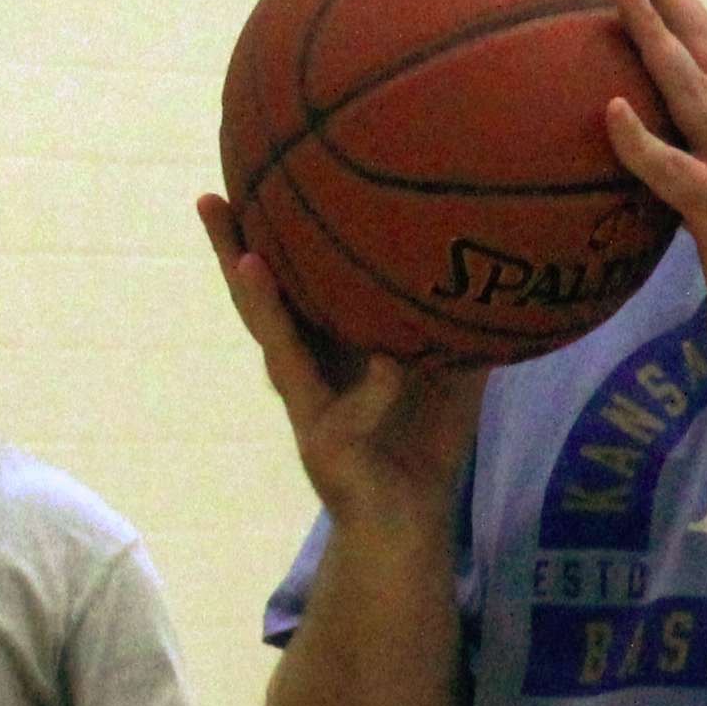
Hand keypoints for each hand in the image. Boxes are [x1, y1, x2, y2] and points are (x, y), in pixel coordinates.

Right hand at [194, 194, 487, 536]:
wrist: (409, 526)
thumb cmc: (425, 447)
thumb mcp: (452, 376)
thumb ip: (461, 329)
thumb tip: (499, 271)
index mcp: (329, 351)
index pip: (292, 284)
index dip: (271, 238)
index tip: (252, 180)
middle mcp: (307, 372)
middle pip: (261, 303)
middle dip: (233, 253)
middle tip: (207, 201)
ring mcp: (308, 407)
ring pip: (275, 345)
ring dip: (259, 301)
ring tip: (243, 256)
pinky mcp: (325, 444)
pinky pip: (340, 403)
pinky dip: (361, 384)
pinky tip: (372, 357)